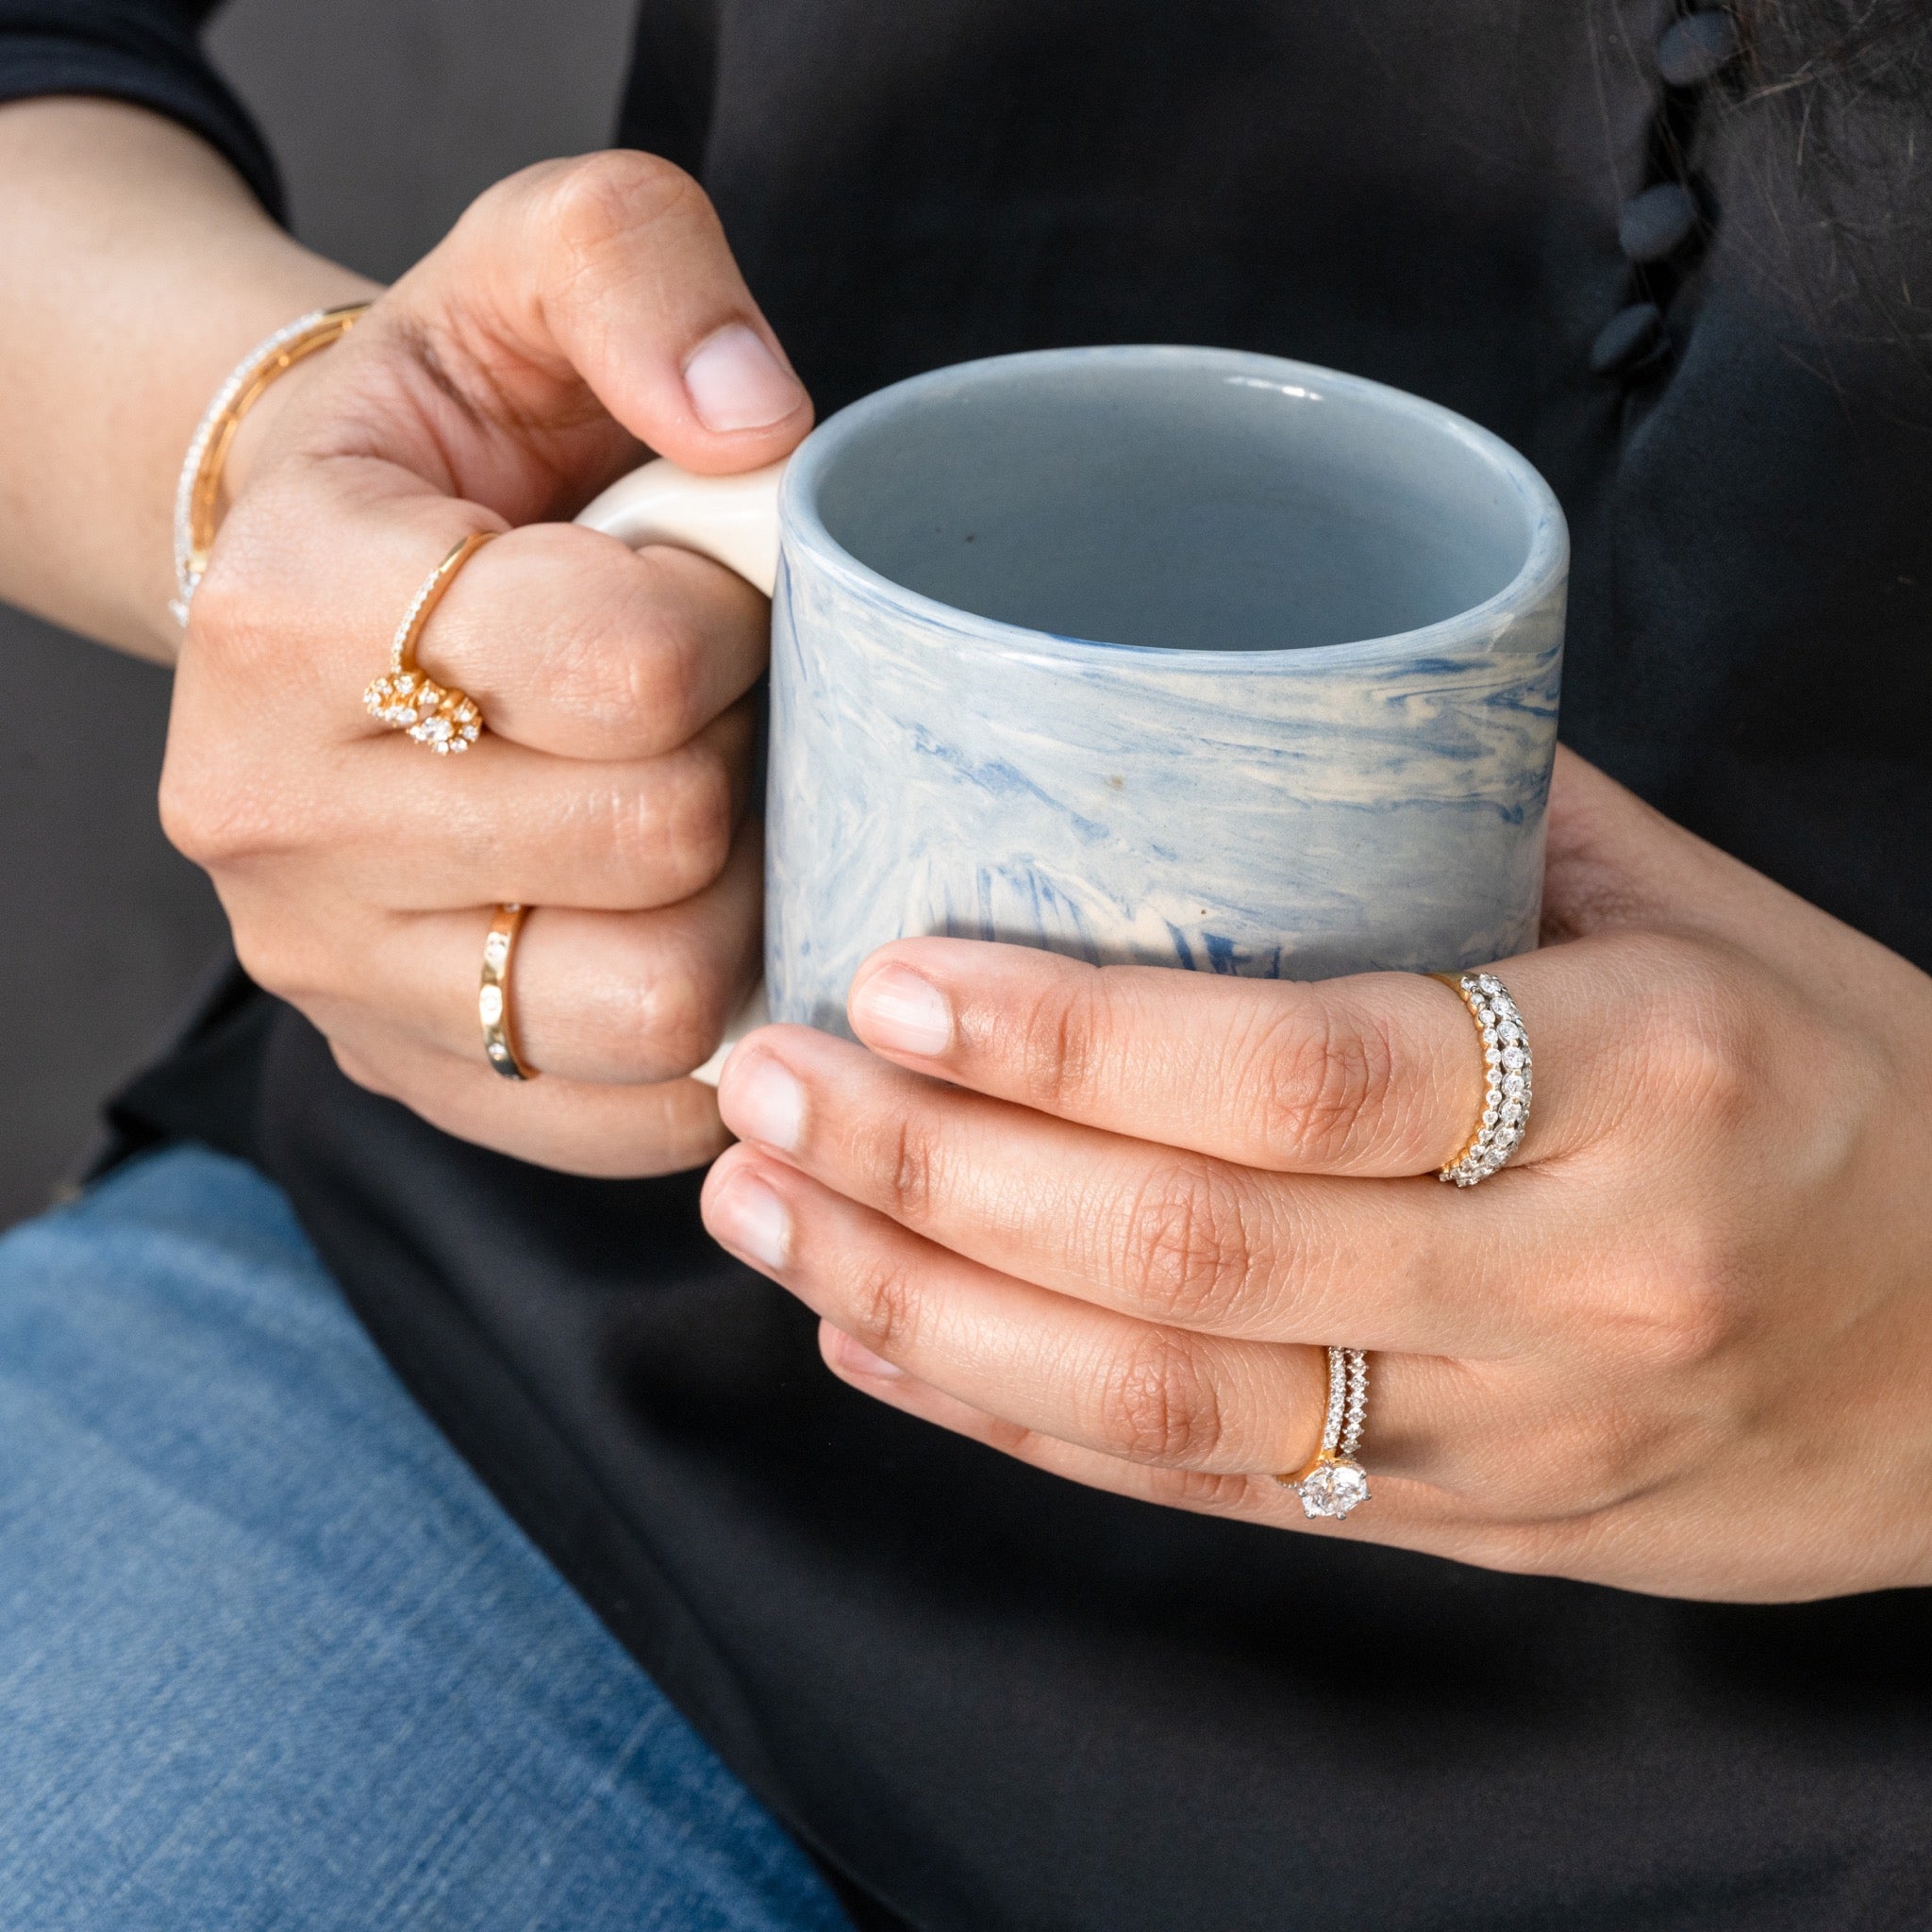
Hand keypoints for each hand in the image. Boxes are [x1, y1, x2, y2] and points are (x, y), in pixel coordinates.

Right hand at [161, 153, 811, 1173]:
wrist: (330, 588)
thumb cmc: (454, 440)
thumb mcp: (523, 277)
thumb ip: (640, 268)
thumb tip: (758, 426)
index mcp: (295, 606)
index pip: (629, 668)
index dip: (733, 627)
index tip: (707, 601)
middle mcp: (272, 811)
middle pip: (662, 843)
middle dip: (744, 763)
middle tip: (720, 714)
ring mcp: (330, 967)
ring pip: (658, 1000)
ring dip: (739, 904)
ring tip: (708, 817)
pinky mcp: (406, 1068)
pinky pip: (628, 1111)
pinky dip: (708, 1029)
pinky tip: (695, 924)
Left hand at [701, 750, 1931, 1600]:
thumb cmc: (1851, 1085)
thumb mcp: (1698, 919)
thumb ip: (1471, 823)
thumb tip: (1238, 717)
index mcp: (1649, 1083)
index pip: (1308, 1073)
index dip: (1073, 1041)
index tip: (893, 979)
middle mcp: (1571, 1283)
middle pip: (1185, 1254)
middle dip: (931, 1173)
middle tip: (757, 1086)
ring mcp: (1512, 1435)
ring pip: (1159, 1403)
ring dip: (925, 1308)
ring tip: (762, 1214)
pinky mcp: (1465, 1530)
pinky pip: (1202, 1484)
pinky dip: (1011, 1417)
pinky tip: (876, 1337)